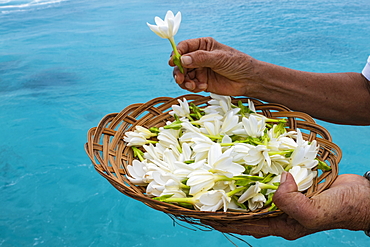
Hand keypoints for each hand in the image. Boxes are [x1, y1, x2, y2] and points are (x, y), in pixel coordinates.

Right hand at [169, 37, 256, 95]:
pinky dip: (192, 87)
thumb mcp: (219, 58)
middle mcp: (199, 57)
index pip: (184, 47)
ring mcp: (200, 70)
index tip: (173, 61)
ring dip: (184, 81)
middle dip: (178, 71)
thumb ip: (200, 58)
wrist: (248, 80)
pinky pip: (190, 85)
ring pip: (183, 75)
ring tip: (192, 85)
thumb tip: (182, 60)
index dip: (177, 54)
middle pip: (180, 63)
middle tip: (180, 78)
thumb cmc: (237, 63)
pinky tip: (202, 87)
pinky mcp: (202, 82)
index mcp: (203, 45)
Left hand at [202, 172, 369, 239]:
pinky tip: (246, 161)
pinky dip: (257, 171)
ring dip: (238, 184)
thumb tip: (276, 183)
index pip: (242, 224)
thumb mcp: (317, 213)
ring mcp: (283, 196)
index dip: (221, 219)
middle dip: (224, 201)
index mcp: (280, 225)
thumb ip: (292, 204)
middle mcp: (277, 212)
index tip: (200, 211)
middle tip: (203, 190)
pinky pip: (269, 177)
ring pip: (255, 191)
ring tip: (218, 174)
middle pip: (245, 207)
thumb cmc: (343, 209)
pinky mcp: (290, 182)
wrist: (363, 196)